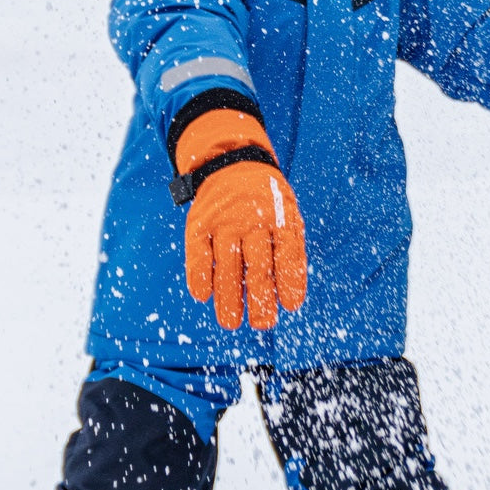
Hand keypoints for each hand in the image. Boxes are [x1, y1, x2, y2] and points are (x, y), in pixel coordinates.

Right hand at [184, 160, 306, 329]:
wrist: (234, 165)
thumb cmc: (268, 204)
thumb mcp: (288, 217)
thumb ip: (290, 252)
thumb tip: (291, 298)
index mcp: (280, 218)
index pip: (288, 253)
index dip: (290, 280)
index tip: (291, 306)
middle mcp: (252, 219)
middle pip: (258, 264)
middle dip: (260, 297)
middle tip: (262, 324)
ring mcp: (224, 220)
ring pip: (227, 263)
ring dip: (228, 295)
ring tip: (231, 323)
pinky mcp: (200, 222)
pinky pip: (198, 251)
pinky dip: (198, 273)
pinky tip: (202, 295)